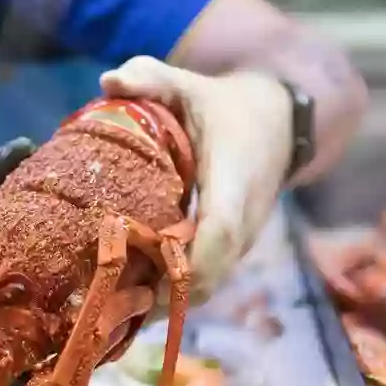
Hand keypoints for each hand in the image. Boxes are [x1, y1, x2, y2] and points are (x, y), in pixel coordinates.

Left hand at [100, 56, 293, 303]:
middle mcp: (245, 219)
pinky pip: (208, 279)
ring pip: (210, 284)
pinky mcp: (234, 250)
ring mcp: (243, 239)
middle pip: (213, 273)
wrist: (277, 122)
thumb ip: (150, 77)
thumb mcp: (187, 84)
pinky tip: (136, 296)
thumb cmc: (222, 106)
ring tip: (119, 308)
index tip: (150, 282)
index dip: (190, 261)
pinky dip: (176, 293)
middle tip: (115, 306)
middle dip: (168, 296)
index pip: (220, 230)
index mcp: (233, 178)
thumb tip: (107, 81)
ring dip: (169, 300)